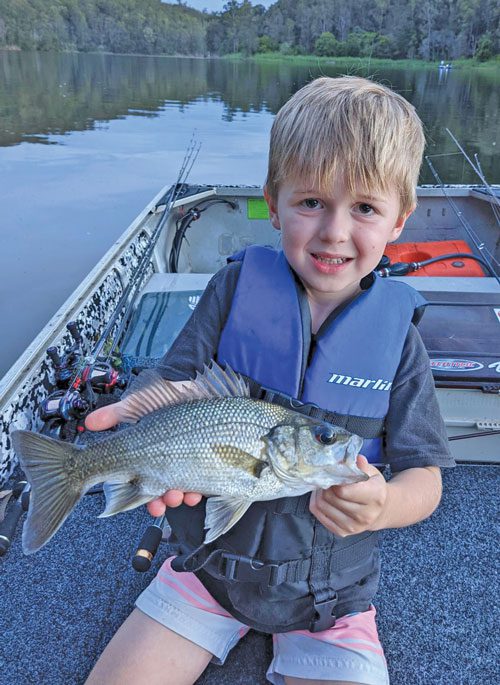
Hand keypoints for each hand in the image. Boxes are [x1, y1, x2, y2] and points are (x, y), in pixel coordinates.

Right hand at [85, 401, 201, 515]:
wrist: (194, 383)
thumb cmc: (165, 395)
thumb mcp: (138, 403)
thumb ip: (115, 414)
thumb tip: (90, 423)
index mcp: (149, 456)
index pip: (145, 484)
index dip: (148, 499)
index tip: (153, 505)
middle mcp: (168, 463)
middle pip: (166, 492)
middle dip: (168, 500)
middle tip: (171, 498)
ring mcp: (189, 462)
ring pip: (186, 489)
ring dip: (185, 496)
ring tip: (186, 495)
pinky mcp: (207, 457)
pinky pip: (206, 480)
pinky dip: (204, 487)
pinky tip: (201, 488)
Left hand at [309, 455, 387, 536]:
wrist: (380, 511)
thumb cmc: (373, 488)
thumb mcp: (372, 473)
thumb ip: (362, 465)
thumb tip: (355, 458)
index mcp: (375, 497)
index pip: (343, 490)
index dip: (334, 479)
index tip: (332, 472)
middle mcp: (365, 515)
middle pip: (330, 497)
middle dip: (325, 484)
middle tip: (326, 477)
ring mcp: (353, 527)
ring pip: (322, 506)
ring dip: (318, 493)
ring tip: (324, 486)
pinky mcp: (343, 532)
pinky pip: (318, 516)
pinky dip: (316, 503)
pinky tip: (322, 496)